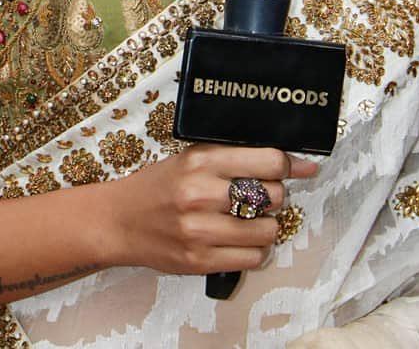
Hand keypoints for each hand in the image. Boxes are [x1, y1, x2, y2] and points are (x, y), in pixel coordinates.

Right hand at [103, 143, 319, 274]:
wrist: (120, 220)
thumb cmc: (161, 185)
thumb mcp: (193, 157)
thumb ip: (238, 157)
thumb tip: (298, 162)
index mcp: (202, 160)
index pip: (268, 161)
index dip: (289, 164)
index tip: (298, 167)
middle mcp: (201, 194)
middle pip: (273, 196)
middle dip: (275, 194)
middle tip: (260, 193)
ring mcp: (200, 231)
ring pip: (268, 230)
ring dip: (266, 225)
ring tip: (248, 218)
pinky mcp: (199, 261)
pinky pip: (253, 258)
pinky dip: (254, 249)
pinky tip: (238, 239)